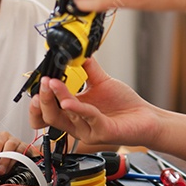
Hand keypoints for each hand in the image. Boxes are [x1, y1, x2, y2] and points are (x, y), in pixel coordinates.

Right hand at [29, 58, 160, 147]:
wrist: (146, 118)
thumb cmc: (125, 106)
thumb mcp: (101, 83)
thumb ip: (88, 69)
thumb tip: (77, 53)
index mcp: (73, 114)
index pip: (46, 112)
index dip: (38, 101)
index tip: (40, 82)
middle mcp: (77, 124)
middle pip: (49, 116)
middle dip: (43, 99)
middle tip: (44, 82)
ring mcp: (88, 130)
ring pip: (64, 118)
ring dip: (57, 98)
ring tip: (53, 84)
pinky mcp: (102, 132)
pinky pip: (87, 118)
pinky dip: (78, 107)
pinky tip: (71, 100)